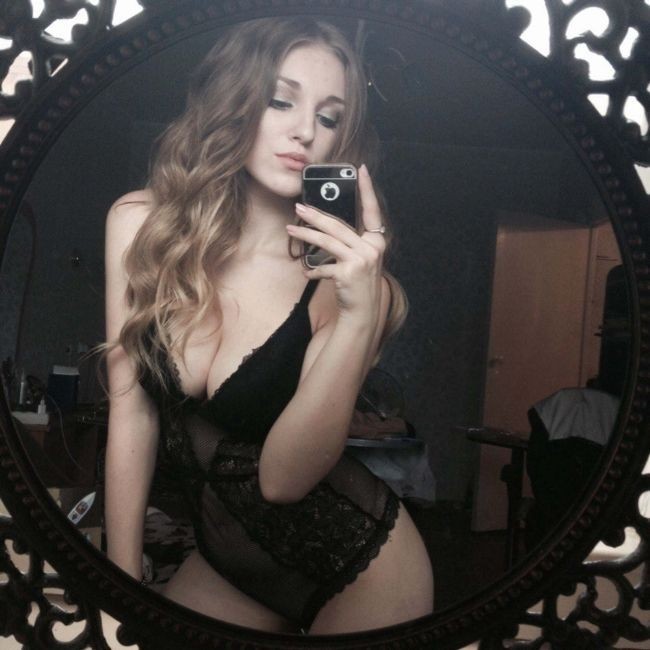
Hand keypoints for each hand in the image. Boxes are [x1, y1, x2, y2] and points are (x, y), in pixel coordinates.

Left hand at [286, 164, 385, 318]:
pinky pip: (324, 266)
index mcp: (376, 241)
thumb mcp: (359, 258)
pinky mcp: (348, 272)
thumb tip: (324, 224)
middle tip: (299, 207)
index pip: (371, 210)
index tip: (361, 170)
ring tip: (291, 230)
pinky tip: (306, 272)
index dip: (367, 189)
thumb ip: (349, 241)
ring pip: (327, 241)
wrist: (362, 310)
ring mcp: (361, 260)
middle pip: (338, 225)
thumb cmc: (357, 282)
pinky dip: (312, 269)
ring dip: (306, 235)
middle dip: (315, 215)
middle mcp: (372, 248)